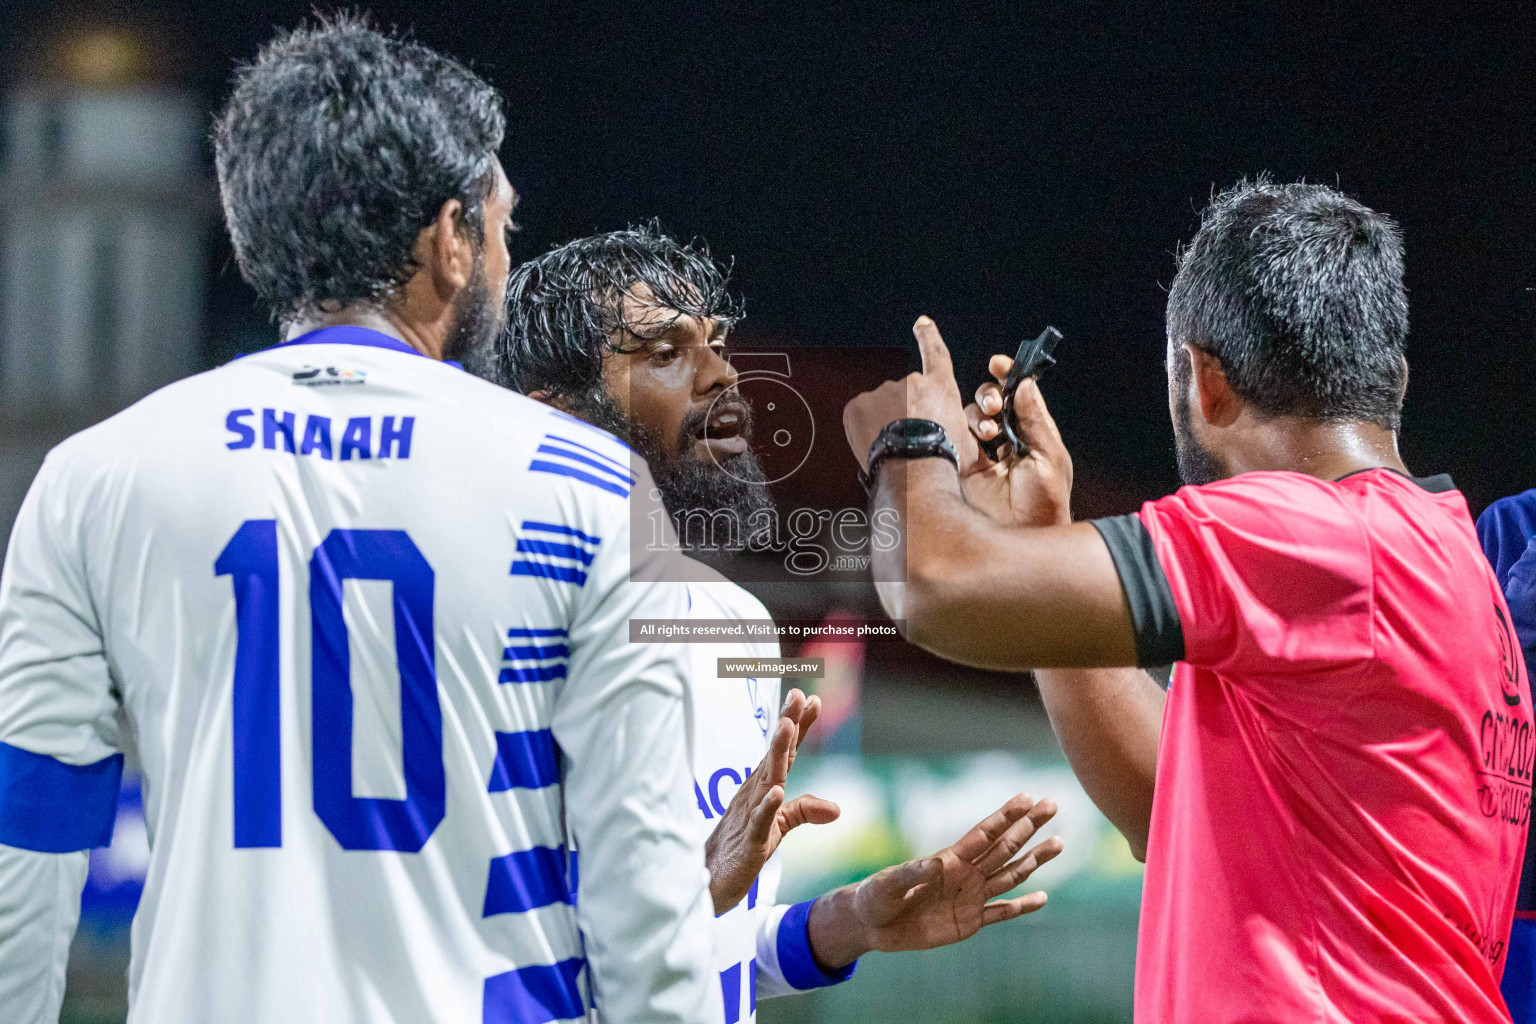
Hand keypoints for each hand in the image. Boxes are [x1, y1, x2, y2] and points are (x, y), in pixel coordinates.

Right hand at [706, 689, 840, 914]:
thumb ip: (802, 811)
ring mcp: (750, 815)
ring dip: (777, 753)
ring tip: (787, 726)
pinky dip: (767, 806)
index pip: (784, 753)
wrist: (709, 882)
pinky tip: (775, 791)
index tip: (811, 698)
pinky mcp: (749, 841)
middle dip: (787, 725)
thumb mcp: (778, 827)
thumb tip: (837, 808)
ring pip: (766, 779)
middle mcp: (755, 794)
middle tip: (797, 695)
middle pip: (775, 756)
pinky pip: (759, 822)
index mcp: (762, 788)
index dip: (798, 727)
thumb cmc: (740, 848)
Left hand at [807, 794, 1062, 966]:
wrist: (871, 925)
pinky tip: (1043, 898)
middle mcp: (965, 874)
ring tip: (1058, 843)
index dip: (1005, 816)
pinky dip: (1022, 907)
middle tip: (1053, 804)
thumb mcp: (888, 884)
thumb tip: (939, 864)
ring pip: (1010, 875)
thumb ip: (913, 873)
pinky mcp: (970, 922)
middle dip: (1029, 826)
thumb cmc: (875, 897)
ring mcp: (971, 897)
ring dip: (1034, 859)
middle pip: (1004, 847)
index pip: (983, 834)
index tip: (1027, 798)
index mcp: (948, 859)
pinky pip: (1001, 913)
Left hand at [842, 316, 979, 474]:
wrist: (915, 472)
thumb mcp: (966, 443)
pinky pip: (859, 416)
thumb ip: (957, 428)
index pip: (935, 353)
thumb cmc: (943, 462)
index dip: (928, 336)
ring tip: (894, 450)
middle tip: (907, 443)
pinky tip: (876, 446)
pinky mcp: (858, 405)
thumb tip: (953, 433)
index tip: (921, 323)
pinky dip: (864, 429)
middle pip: (903, 395)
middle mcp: (911, 382)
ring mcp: (883, 391)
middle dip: (902, 415)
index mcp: (940, 388)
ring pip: (880, 408)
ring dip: (883, 423)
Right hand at [960, 355, 1072, 527]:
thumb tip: (1025, 384)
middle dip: (990, 395)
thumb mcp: (1049, 457)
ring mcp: (984, 454)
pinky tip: (972, 438)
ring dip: (978, 416)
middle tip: (995, 406)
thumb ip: (1035, 420)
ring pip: (972, 417)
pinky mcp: (964, 468)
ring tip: (988, 433)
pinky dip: (958, 431)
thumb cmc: (1046, 503)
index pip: (1020, 396)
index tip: (998, 364)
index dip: (1009, 376)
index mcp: (1033, 434)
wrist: (1024, 537)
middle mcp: (1008, 440)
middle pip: (992, 402)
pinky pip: (956, 440)